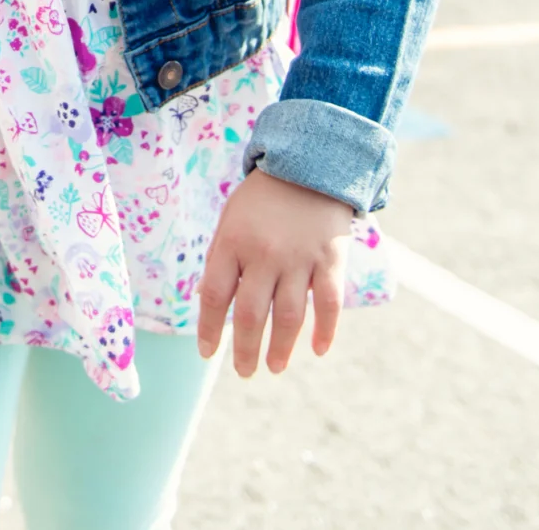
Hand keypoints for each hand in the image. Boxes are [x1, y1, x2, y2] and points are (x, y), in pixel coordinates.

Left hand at [196, 168, 359, 376]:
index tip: (207, 354)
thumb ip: (221, 260)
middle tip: (244, 372)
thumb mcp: (231, 221)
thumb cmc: (262, 200)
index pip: (216, 296)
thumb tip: (208, 302)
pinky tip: (317, 350)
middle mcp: (265, 254)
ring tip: (273, 368)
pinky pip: (329, 304)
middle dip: (245, 350)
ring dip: (281, 349)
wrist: (310, 166)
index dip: (209, 329)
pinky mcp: (331, 259)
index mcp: (233, 243)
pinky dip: (325, 331)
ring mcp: (300, 258)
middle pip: (251, 315)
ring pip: (289, 317)